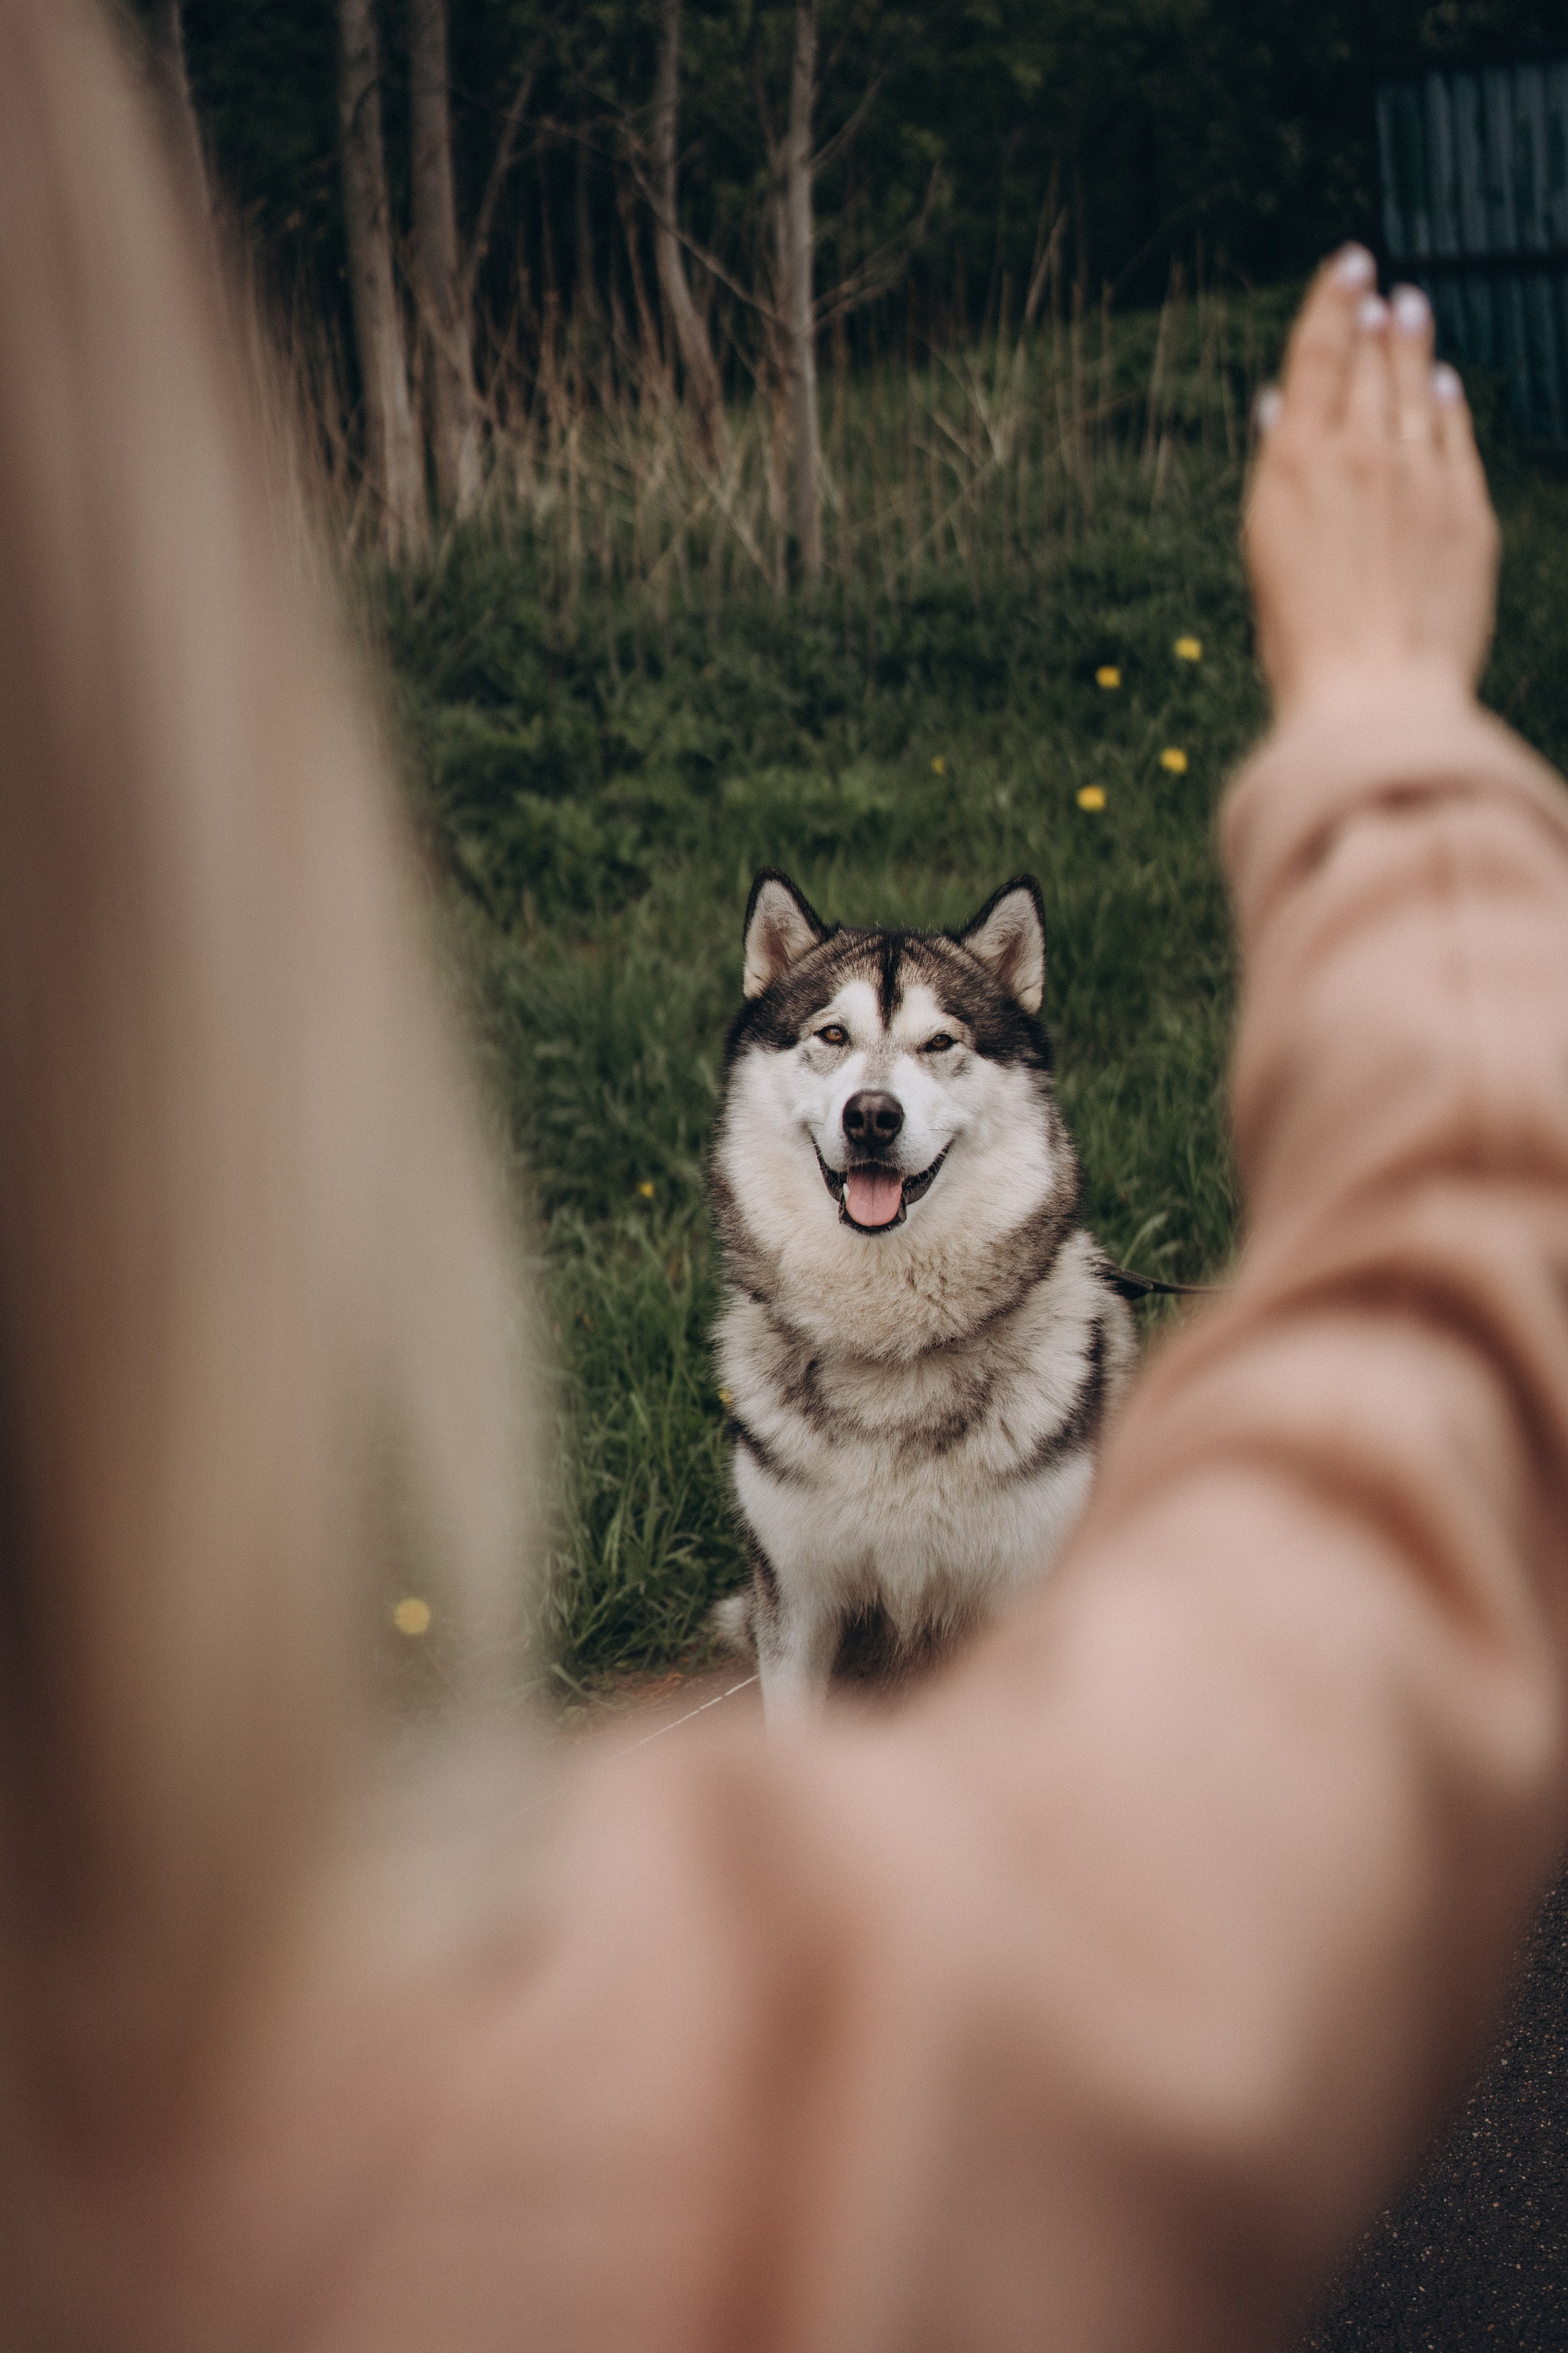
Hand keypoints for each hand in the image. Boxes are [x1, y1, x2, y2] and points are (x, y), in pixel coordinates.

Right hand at [1243, 249, 1499, 727]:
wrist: (1372, 695)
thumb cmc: (1302, 642)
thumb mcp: (1267, 550)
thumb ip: (1281, 470)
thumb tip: (1278, 408)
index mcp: (1294, 464)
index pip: (1317, 354)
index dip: (1334, 301)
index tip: (1349, 262)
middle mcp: (1359, 454)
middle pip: (1370, 363)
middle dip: (1376, 319)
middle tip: (1381, 290)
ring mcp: (1419, 478)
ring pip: (1416, 390)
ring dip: (1414, 347)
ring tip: (1412, 310)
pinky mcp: (1465, 511)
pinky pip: (1455, 438)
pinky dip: (1448, 404)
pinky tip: (1444, 385)